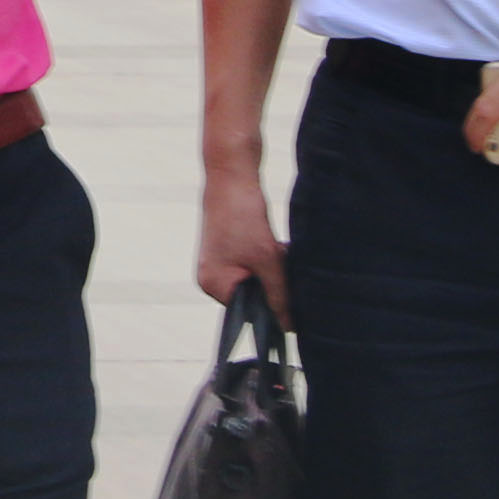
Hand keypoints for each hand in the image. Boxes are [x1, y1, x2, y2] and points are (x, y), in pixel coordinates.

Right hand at [197, 167, 290, 315]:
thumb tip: (288, 325)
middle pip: (252, 294)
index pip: (248, 310)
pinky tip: (271, 239)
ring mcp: (215, 261)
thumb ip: (278, 294)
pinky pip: (251, 262)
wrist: (231, 173)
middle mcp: (209, 277)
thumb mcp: (267, 258)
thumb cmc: (243, 215)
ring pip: (256, 277)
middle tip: (279, 258)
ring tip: (275, 245)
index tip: (289, 286)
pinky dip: (266, 255)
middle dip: (273, 280)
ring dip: (272, 266)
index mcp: (212, 285)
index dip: (271, 301)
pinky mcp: (225, 247)